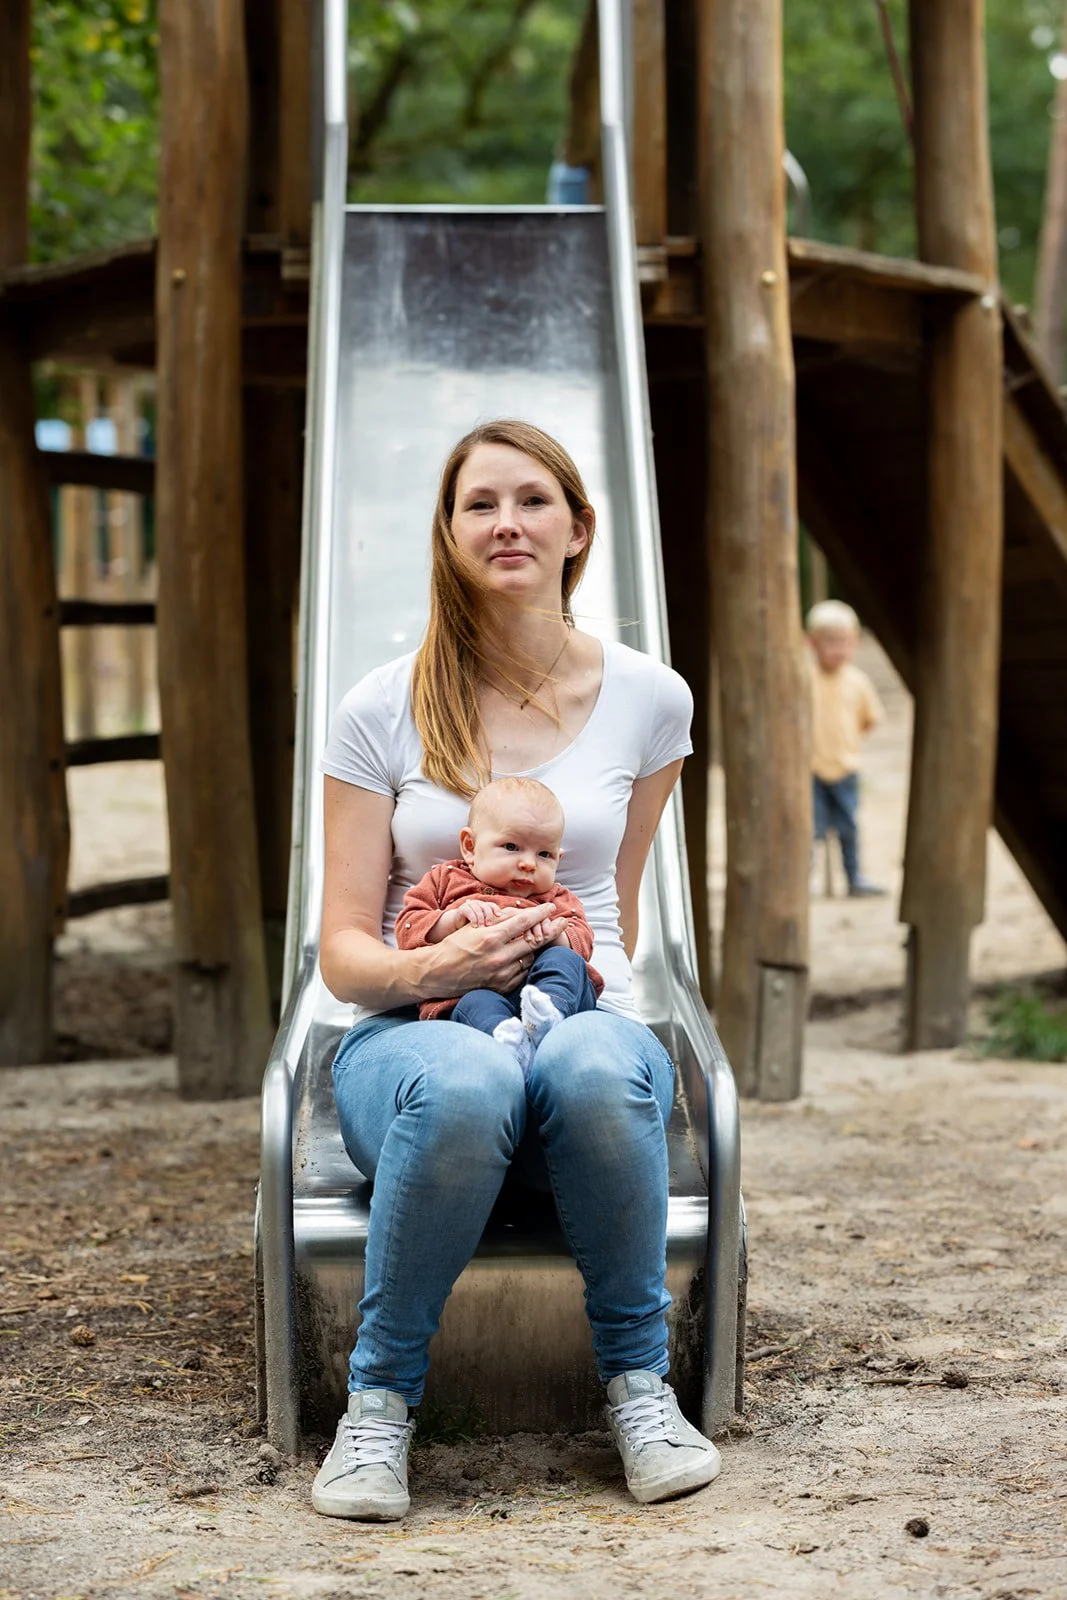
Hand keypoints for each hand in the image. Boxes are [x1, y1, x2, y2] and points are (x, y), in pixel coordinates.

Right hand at [420, 902, 564, 997]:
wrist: (436, 973)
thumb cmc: (453, 946)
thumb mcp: (472, 928)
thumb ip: (496, 922)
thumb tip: (519, 916)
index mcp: (490, 938)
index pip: (523, 922)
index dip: (541, 913)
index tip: (551, 907)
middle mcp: (498, 957)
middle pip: (534, 941)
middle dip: (551, 930)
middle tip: (562, 922)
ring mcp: (500, 974)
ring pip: (530, 958)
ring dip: (536, 948)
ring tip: (539, 940)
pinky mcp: (500, 987)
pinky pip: (522, 974)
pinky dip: (525, 964)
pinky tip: (525, 957)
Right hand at [460, 898, 503, 928]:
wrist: (456, 924)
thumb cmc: (472, 925)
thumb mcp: (482, 923)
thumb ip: (490, 923)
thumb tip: (502, 929)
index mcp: (483, 906)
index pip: (491, 905)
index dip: (496, 909)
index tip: (499, 916)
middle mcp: (477, 903)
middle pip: (485, 907)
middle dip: (489, 916)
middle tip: (489, 925)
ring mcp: (470, 905)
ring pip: (478, 909)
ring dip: (480, 919)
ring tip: (481, 928)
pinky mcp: (463, 908)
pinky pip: (469, 912)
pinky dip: (473, 919)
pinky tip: (474, 926)